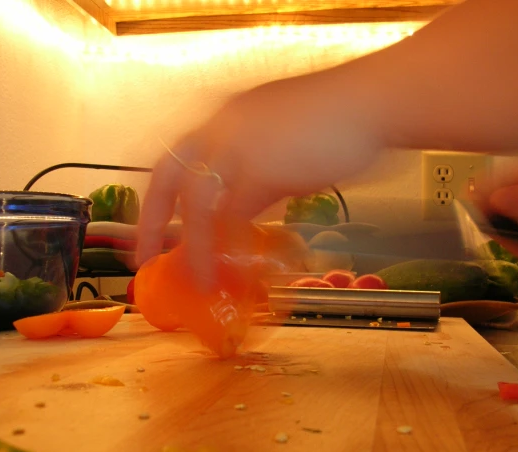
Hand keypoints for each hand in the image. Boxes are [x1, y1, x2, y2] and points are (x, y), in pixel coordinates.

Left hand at [135, 72, 381, 280]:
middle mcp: (223, 127)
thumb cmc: (339, 123)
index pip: (177, 158)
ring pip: (198, 204)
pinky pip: (234, 218)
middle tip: (144, 257)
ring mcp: (239, 145)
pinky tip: (233, 269)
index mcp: (226, 119)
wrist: (373, 104)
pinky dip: (230, 248)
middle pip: (167, 175)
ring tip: (198, 280)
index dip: (159, 197)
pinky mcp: (262, 167)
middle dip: (152, 221)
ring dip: (194, 247)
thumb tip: (242, 214)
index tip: (153, 225)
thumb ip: (257, 177)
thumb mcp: (283, 145)